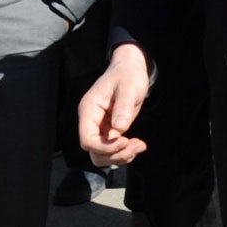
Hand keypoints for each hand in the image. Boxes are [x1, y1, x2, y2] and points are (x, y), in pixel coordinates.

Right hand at [79, 43, 151, 166]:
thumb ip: (123, 106)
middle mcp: (90, 121)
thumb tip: (120, 128)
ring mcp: (99, 128)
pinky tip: (137, 145)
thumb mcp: (128, 87)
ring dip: (120, 157)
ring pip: (102, 155)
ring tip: (139, 146)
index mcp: (89, 110)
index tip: (125, 141)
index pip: (87, 139)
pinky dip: (124, 153)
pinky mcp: (110, 131)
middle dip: (115, 154)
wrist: (130, 70)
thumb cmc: (128, 75)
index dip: (105, 147)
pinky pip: (112, 151)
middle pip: (94, 151)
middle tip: (137, 145)